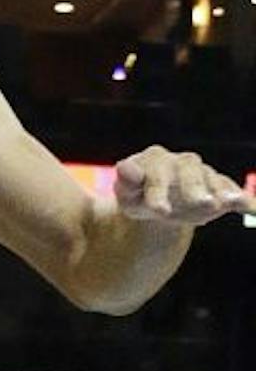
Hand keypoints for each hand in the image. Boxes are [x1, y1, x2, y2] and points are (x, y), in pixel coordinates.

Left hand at [112, 147, 248, 224]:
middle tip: (201, 202)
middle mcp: (180, 163)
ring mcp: (202, 174)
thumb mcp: (126, 193)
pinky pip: (232, 191)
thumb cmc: (137, 196)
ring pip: (212, 179)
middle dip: (194, 188)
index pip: (155, 173)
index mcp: (154, 160)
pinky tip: (251, 209)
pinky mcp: (219, 188)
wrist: (157, 204)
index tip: (159, 210)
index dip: (157, 191)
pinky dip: (243, 200)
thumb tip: (125, 168)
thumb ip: (126, 181)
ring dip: (220, 190)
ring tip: (228, 201)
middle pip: (189, 172)